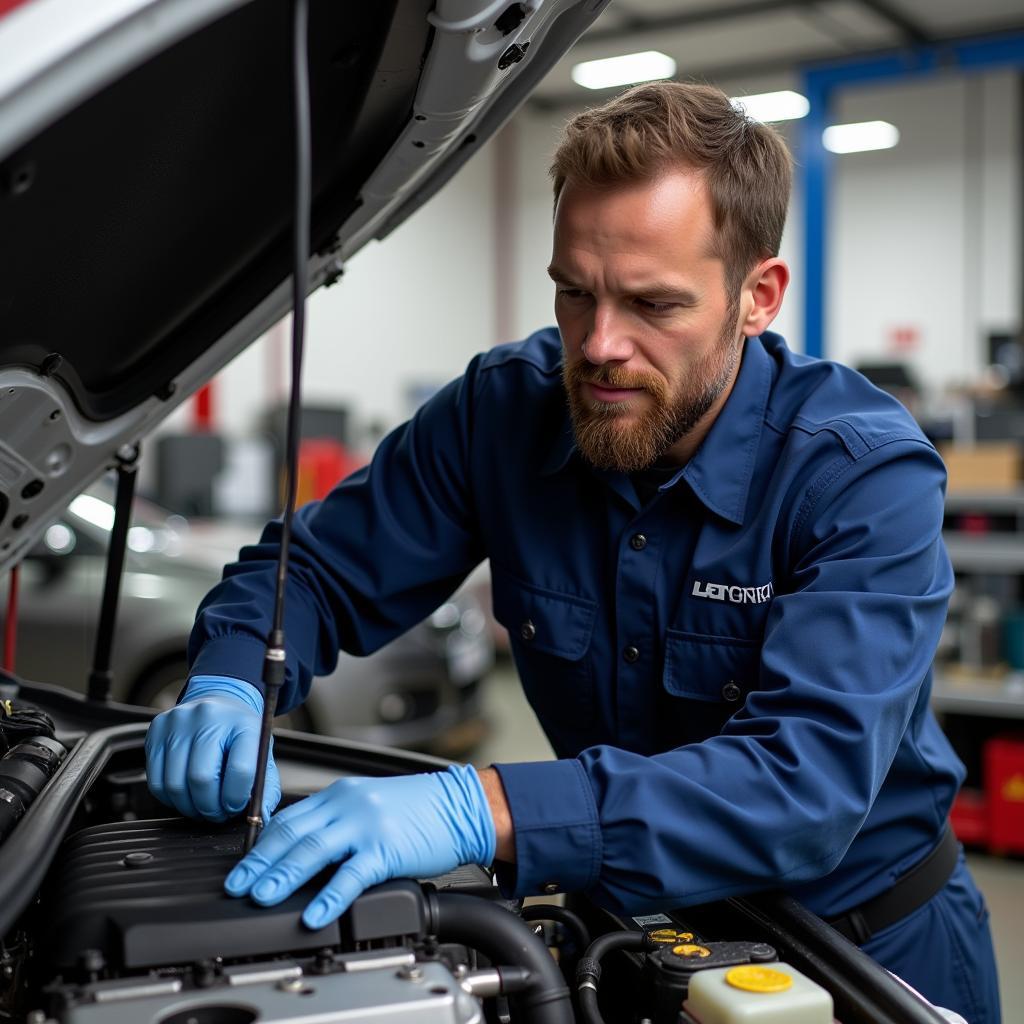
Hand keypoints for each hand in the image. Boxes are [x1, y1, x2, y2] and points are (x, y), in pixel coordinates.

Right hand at [145, 674, 280, 822]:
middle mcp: (210, 718)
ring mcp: (179, 722)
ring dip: (189, 807)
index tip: (235, 806)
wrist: (219, 706)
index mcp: (243, 724)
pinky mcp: (156, 731)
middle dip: (210, 807)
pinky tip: (185, 793)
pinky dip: (171, 798)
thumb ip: (265, 788)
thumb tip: (260, 817)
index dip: (236, 798)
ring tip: (201, 805)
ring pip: (175, 784)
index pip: (240, 770)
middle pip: (202, 779)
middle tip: (216, 812)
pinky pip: (156, 781)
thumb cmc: (239, 736)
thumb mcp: (261, 756)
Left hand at [224, 764, 495, 928]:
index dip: (261, 845)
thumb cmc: (419, 808)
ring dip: (282, 876)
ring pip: (313, 850)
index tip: (243, 867)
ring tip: (261, 897)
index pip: (289, 818)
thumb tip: (304, 849)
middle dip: (260, 863)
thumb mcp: (370, 804)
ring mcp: (367, 824)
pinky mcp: (387, 847)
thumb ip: (338, 821)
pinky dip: (329, 896)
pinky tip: (314, 913)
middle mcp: (348, 804)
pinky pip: (351, 874)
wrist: (461, 805)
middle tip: (237, 886)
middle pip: (293, 834)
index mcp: (340, 795)